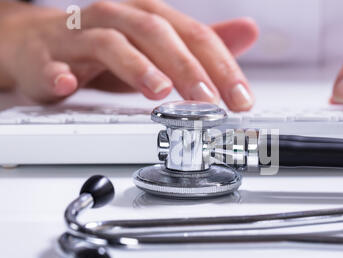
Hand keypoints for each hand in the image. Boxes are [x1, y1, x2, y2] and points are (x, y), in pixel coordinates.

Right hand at [0, 0, 258, 110]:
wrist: (40, 43)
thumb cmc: (105, 46)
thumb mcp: (159, 45)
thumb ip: (200, 44)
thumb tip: (247, 32)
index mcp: (150, 17)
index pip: (195, 37)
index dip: (222, 68)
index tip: (242, 100)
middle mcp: (119, 19)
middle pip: (158, 35)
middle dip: (188, 69)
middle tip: (209, 101)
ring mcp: (81, 37)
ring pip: (111, 43)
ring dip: (136, 66)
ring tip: (158, 91)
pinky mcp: (48, 57)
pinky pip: (53, 63)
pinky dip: (60, 73)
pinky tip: (69, 83)